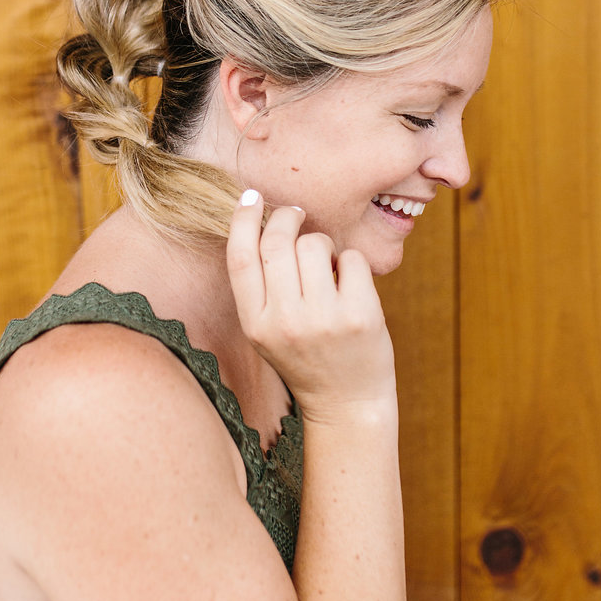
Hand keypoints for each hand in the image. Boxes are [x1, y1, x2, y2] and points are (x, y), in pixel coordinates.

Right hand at [226, 191, 395, 424]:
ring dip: (322, 243)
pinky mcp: (360, 316)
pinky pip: (351, 259)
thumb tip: (263, 220)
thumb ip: (262, 286)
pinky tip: (348, 285)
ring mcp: (324, 320)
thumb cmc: (306, 357)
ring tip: (326, 266)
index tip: (251, 198)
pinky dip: (350, 263)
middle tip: (296, 216)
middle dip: (287, 218)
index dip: (243, 221)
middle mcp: (285, 322)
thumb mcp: (268, 330)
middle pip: (277, 242)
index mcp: (256, 324)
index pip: (240, 258)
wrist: (346, 403)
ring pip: (315, 244)